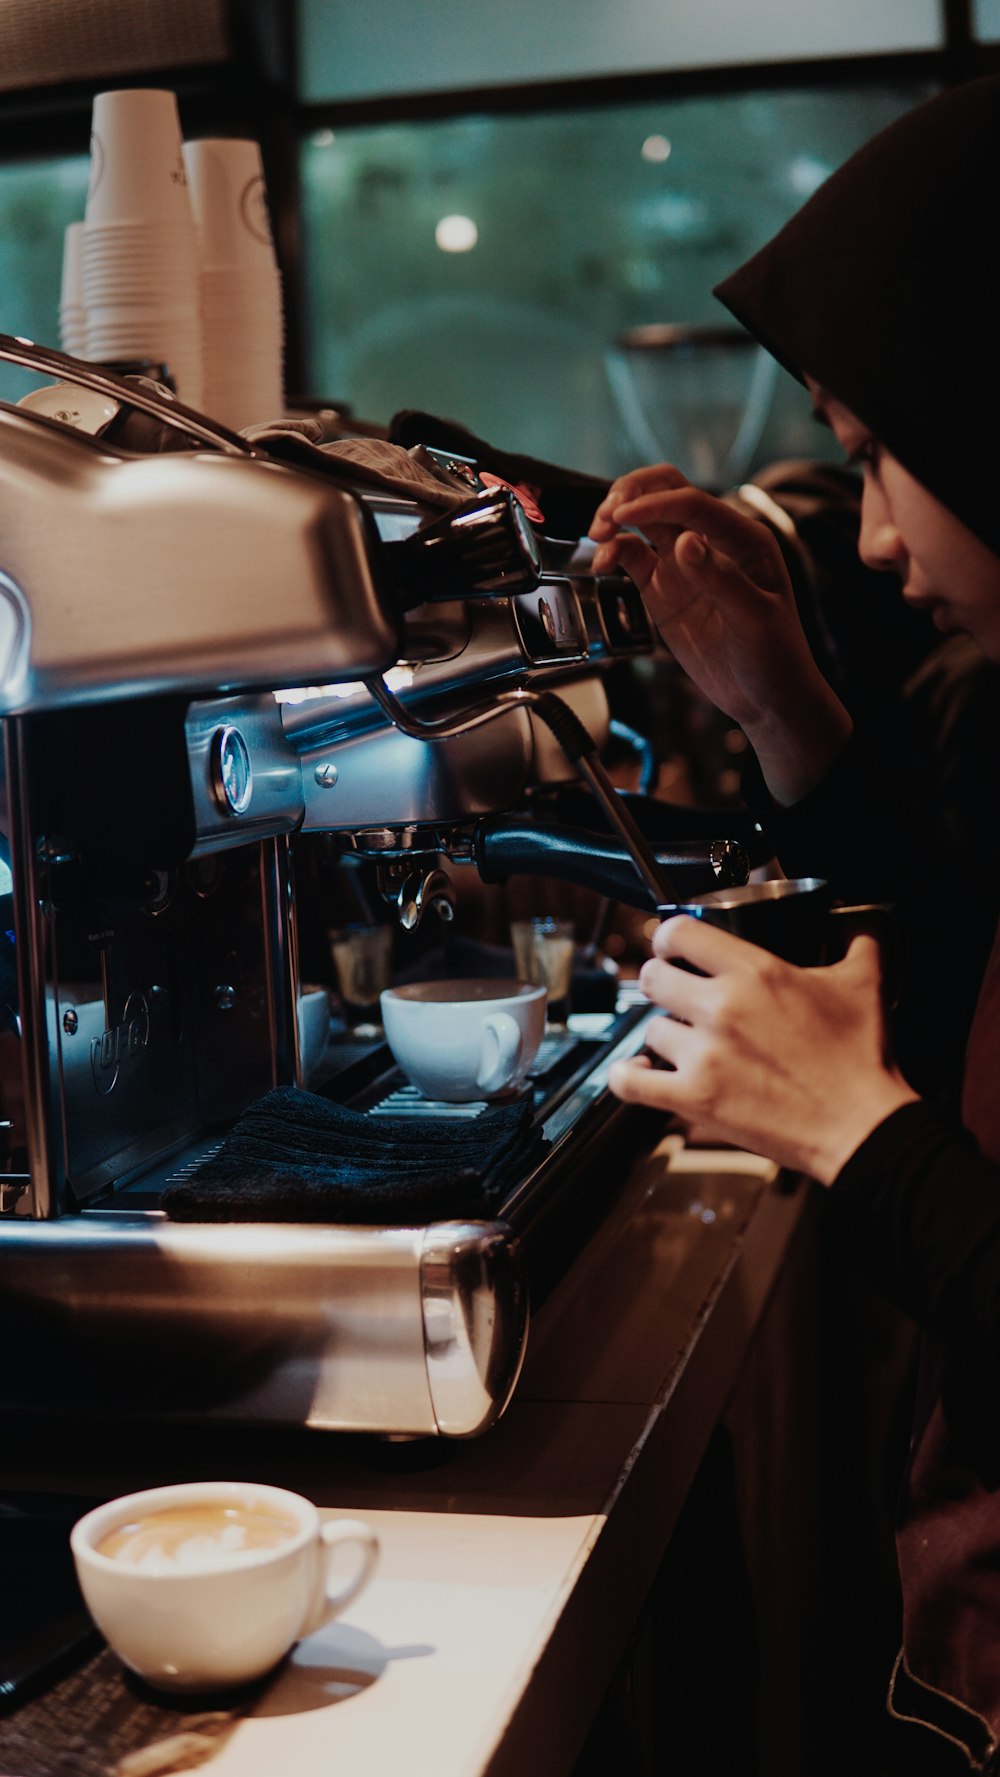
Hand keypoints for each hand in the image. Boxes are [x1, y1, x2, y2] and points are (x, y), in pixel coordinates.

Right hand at [589, 464, 851, 802]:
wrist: (766, 698)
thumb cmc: (775, 656)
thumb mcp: (755, 619)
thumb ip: (721, 579)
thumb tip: (685, 542)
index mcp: (744, 539)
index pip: (694, 504)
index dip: (656, 504)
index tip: (623, 516)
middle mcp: (712, 542)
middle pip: (666, 492)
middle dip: (632, 494)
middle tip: (607, 516)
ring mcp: (685, 564)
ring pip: (645, 520)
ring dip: (617, 519)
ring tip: (598, 535)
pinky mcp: (664, 588)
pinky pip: (633, 557)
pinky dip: (614, 552)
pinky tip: (603, 563)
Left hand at [610, 916, 918, 1183]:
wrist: (862, 1126)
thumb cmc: (861, 1059)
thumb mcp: (864, 984)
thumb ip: (857, 942)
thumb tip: (859, 925)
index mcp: (756, 971)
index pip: (680, 932)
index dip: (669, 936)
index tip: (674, 947)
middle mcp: (722, 1007)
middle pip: (652, 977)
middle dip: (661, 982)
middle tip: (675, 993)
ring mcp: (704, 1054)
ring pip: (649, 1029)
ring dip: (664, 1035)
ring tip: (687, 1042)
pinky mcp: (694, 1098)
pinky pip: (630, 1081)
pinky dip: (627, 1075)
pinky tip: (641, 1070)